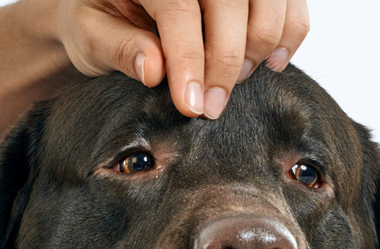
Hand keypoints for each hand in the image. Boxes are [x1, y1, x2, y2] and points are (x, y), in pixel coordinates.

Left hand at [53, 0, 310, 118]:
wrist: (110, 3)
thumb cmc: (98, 18)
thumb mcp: (90, 35)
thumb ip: (120, 49)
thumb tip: (155, 71)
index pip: (179, 6)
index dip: (190, 59)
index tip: (193, 106)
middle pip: (231, 1)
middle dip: (227, 60)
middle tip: (212, 108)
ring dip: (260, 47)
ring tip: (233, 83)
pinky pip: (289, 1)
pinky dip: (289, 33)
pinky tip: (269, 64)